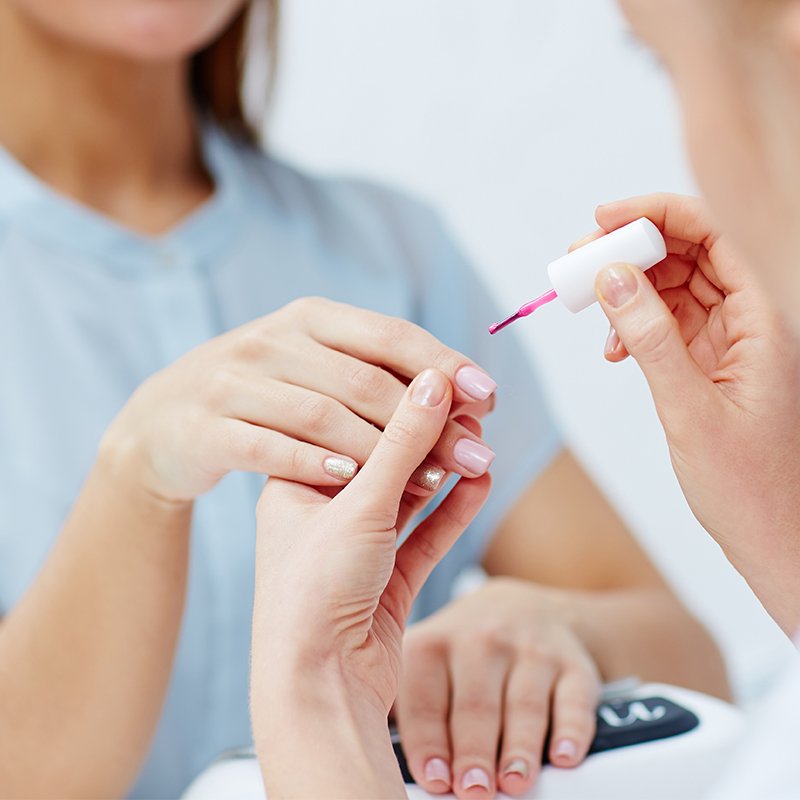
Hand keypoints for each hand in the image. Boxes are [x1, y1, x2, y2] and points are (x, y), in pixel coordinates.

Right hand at [101, 297, 496, 503]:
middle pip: (364, 378)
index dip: (444, 364)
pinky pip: (266, 447)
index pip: (390, 335)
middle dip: (428, 418)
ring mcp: (233, 382)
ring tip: (431, 477)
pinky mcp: (206, 428)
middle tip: (473, 451)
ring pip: (321, 414)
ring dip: (382, 449)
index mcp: (310, 318)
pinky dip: (311, 462)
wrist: (164, 421)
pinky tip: (351, 481)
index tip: (488, 397)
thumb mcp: (312, 363)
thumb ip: (374, 369)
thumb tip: (457, 387)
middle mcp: (272, 340)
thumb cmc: (262, 393)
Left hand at [251, 369, 489, 796]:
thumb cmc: (310, 596)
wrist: (315, 690)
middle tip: (472, 412)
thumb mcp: (359, 504)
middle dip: (431, 438)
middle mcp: (323, 512)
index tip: (441, 378)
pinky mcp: (386, 579)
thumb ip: (403, 442)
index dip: (397, 399)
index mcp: (296, 482)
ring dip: (446, 472)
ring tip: (480, 445)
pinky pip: (426, 534)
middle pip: (385, 459)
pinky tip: (480, 485)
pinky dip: (453, 510)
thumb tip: (434, 380)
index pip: (350, 423)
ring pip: (409, 497)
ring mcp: (357, 547)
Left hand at [395, 577, 600, 798]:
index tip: (434, 778)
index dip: (429, 742)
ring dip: (519, 747)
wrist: (523, 607)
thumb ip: (405, 703)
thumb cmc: (462, 650)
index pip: (426, 700)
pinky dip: (572, 730)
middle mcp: (481, 640)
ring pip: (524, 705)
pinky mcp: (572, 663)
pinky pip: (574, 699)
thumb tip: (379, 755)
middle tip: (473, 789)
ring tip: (514, 782)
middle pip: (476, 706)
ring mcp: (529, 649)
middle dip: (473, 752)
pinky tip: (564, 756)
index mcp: (434, 644)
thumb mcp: (425, 658)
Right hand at [587, 193, 799, 633]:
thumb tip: (613, 278)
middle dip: (632, 249)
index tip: (603, 218)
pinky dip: (633, 326)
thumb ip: (651, 340)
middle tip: (577, 261)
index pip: (713, 237)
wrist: (772, 539)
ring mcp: (727, 344)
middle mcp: (748, 323)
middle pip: (689, 254)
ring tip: (586, 304)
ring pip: (674, 288)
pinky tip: (613, 351)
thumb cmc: (750, 487)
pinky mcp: (707, 366)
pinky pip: (665, 325)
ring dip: (628, 288)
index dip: (659, 214)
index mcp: (762, 322)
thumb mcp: (691, 411)